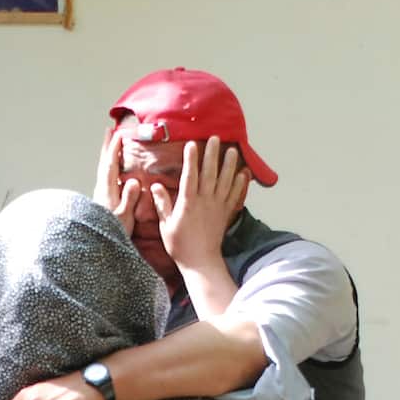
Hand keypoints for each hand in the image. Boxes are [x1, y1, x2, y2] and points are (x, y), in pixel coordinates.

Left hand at [93, 128, 139, 235]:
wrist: (99, 244)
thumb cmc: (114, 232)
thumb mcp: (124, 217)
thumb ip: (128, 199)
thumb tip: (133, 181)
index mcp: (107, 191)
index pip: (110, 165)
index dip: (115, 149)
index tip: (120, 134)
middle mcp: (102, 190)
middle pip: (104, 163)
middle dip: (107, 146)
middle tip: (109, 131)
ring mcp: (101, 194)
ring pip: (104, 168)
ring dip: (108, 154)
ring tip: (111, 143)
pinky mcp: (103, 199)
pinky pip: (106, 176)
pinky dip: (109, 166)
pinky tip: (113, 167)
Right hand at [152, 136, 248, 273]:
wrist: (200, 261)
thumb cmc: (179, 245)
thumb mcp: (165, 225)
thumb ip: (162, 204)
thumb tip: (156, 186)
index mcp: (188, 203)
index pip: (189, 176)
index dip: (190, 159)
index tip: (191, 144)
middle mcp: (205, 201)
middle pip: (209, 173)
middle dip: (212, 154)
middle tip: (215, 138)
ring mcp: (217, 206)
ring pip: (225, 181)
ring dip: (229, 164)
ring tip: (232, 150)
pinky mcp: (226, 213)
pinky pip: (235, 195)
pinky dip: (240, 183)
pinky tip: (243, 173)